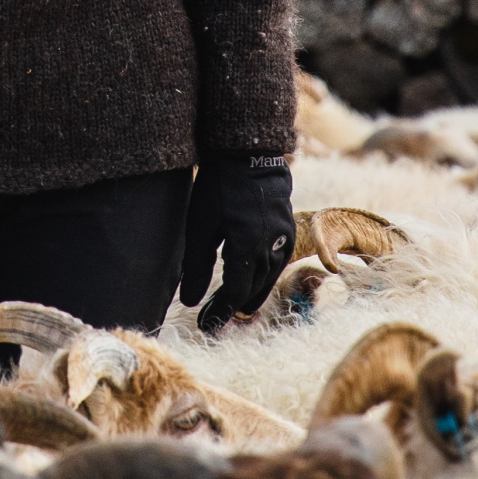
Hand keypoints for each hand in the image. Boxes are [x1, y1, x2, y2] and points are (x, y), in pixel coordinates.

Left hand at [182, 158, 295, 329]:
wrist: (248, 152)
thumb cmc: (218, 187)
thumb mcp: (200, 226)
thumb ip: (195, 265)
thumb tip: (189, 301)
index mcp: (246, 247)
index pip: (235, 292)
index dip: (220, 311)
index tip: (206, 325)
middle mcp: (271, 246)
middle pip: (254, 289)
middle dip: (234, 307)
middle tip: (214, 318)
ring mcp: (284, 237)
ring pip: (269, 278)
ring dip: (252, 294)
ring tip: (235, 306)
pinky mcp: (288, 228)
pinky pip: (278, 262)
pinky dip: (264, 276)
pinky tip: (253, 279)